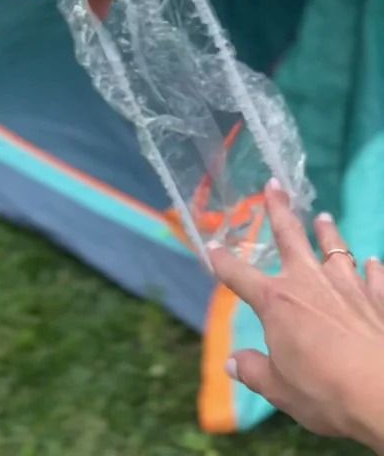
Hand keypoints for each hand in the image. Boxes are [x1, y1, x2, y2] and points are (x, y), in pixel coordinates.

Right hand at [209, 180, 383, 453]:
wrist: (383, 392)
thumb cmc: (323, 391)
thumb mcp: (279, 389)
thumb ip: (254, 370)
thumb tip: (233, 362)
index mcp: (276, 302)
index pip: (239, 276)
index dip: (222, 261)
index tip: (211, 247)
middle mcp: (309, 283)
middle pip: (290, 237)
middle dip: (279, 210)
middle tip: (274, 185)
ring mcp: (347, 285)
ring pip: (335, 248)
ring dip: (328, 232)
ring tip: (324, 218)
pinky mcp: (377, 297)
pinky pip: (373, 276)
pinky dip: (371, 269)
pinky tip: (373, 262)